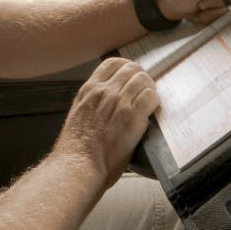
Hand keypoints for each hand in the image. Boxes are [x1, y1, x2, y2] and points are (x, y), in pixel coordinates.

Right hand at [53, 58, 159, 189]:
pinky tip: (152, 109)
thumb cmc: (75, 149)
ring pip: (143, 79)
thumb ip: (92, 104)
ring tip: (150, 99)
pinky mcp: (132, 116)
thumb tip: (105, 105)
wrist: (78, 165)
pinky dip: (155, 100)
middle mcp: (104, 91)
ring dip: (150, 87)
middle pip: (131, 68)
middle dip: (141, 76)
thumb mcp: (78, 116)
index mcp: (89, 90)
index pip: (112, 63)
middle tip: (145, 88)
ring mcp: (119, 102)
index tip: (132, 74)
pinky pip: (151, 97)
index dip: (126, 66)